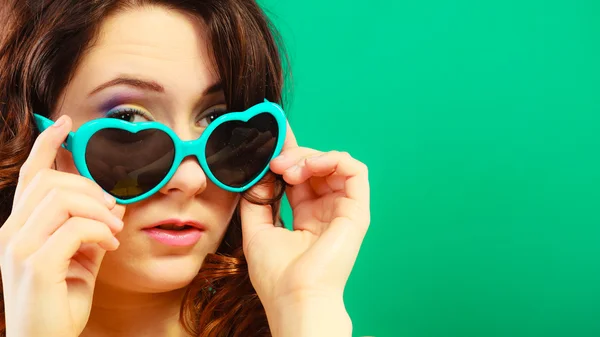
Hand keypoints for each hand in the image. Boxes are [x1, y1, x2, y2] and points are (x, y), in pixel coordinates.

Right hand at [0, 115, 124, 336]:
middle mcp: (12, 231)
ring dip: (100, 211)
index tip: (65, 123)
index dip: (45, 145)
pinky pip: (75, 228)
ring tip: (114, 228)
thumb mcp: (80, 255)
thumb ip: (88, 227)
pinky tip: (111, 244)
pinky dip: (101, 231)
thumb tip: (111, 201)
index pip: (30, 176)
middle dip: (90, 188)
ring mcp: (20, 247)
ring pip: (64, 200)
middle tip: (113, 209)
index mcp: (20, 226)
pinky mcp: (36, 264)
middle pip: (52, 183)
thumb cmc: (63, 299)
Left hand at [240, 123, 369, 331]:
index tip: (271, 139)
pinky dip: (332, 159)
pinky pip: (354, 170)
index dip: (288, 156)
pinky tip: (310, 167)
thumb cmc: (277, 275)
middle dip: (294, 156)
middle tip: (275, 163)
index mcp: (306, 217)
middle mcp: (326, 211)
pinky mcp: (357, 210)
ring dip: (310, 157)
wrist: (295, 297)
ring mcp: (342, 209)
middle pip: (315, 166)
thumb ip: (257, 200)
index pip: (300, 177)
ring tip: (290, 170)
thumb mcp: (256, 230)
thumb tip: (258, 173)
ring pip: (335, 163)